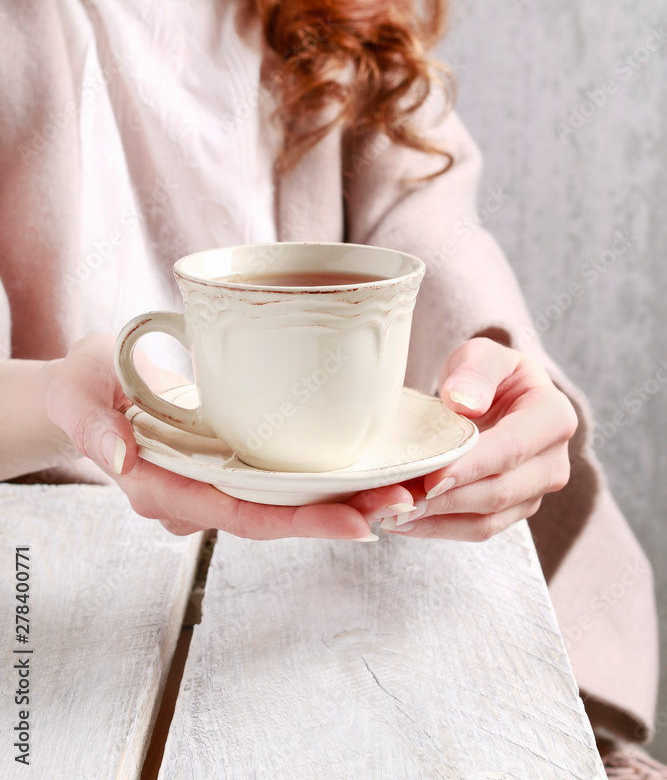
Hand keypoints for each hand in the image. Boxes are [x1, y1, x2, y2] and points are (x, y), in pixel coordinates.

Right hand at [45, 335, 413, 539]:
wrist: (91, 388)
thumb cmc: (85, 389)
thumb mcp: (78, 395)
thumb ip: (92, 426)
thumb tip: (118, 458)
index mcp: (162, 488)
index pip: (236, 515)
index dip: (296, 522)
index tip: (354, 521)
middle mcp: (197, 493)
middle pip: (275, 516)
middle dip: (338, 515)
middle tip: (401, 504)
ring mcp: (217, 479)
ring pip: (284, 501)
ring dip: (341, 499)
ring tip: (401, 490)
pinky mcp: (232, 458)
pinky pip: (280, 476)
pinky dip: (322, 477)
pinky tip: (364, 469)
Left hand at [377, 337, 577, 540]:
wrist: (494, 396)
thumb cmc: (487, 374)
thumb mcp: (481, 356)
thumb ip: (475, 373)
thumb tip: (463, 402)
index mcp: (553, 417)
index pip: (513, 448)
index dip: (471, 466)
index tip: (430, 478)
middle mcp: (553, 461)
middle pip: (499, 492)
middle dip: (444, 501)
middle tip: (396, 502)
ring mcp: (535, 492)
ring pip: (487, 520)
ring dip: (436, 521)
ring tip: (392, 515)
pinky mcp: (513, 511)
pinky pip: (477, 529)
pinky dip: (438, 528)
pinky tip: (403, 521)